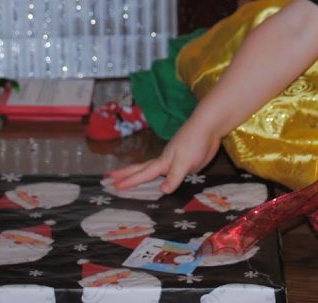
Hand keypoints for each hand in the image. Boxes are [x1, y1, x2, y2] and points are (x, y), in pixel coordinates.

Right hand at [106, 117, 221, 193]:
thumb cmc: (194, 141)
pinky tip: (160, 179)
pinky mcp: (184, 162)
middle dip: (126, 174)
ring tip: (127, 178)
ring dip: (140, 175)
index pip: (143, 174)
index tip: (114, 185)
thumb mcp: (184, 161)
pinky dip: (159, 176)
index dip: (130, 181)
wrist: (208, 126)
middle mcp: (165, 161)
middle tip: (109, 178)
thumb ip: (174, 177)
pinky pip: (167, 173)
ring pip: (153, 170)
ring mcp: (174, 160)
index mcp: (163, 162)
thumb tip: (161, 191)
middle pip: (142, 169)